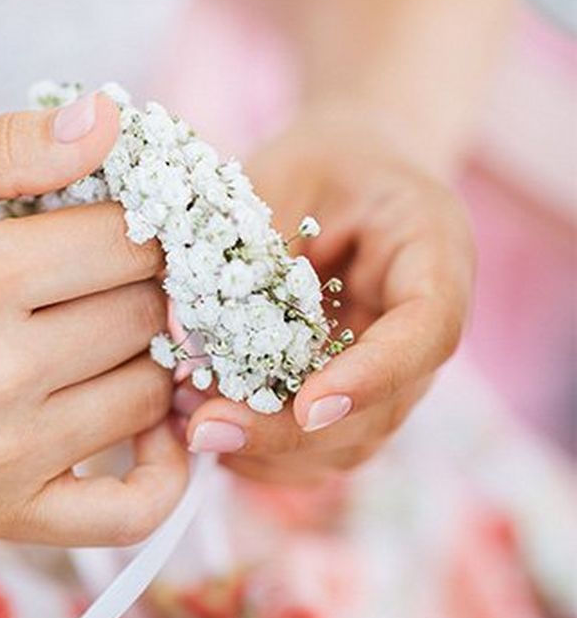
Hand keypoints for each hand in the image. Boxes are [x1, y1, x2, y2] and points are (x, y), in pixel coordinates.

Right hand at [0, 92, 187, 543]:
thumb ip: (11, 143)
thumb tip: (110, 120)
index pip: (129, 241)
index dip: (146, 225)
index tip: (132, 226)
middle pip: (146, 315)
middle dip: (148, 288)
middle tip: (122, 280)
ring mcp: (7, 457)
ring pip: (154, 394)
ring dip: (151, 361)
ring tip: (114, 337)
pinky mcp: (16, 515)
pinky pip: (139, 508)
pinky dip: (168, 467)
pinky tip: (152, 424)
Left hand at [178, 107, 473, 483]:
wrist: (351, 175)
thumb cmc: (322, 164)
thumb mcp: (290, 173)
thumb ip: (255, 246)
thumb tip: (181, 322)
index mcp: (436, 259)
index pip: (426, 333)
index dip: (371, 377)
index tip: (307, 404)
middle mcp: (423, 334)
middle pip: (380, 413)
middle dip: (289, 432)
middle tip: (205, 426)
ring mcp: (391, 378)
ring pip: (345, 447)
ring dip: (268, 452)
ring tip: (190, 424)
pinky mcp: (351, 401)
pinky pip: (314, 451)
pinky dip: (259, 453)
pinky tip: (202, 427)